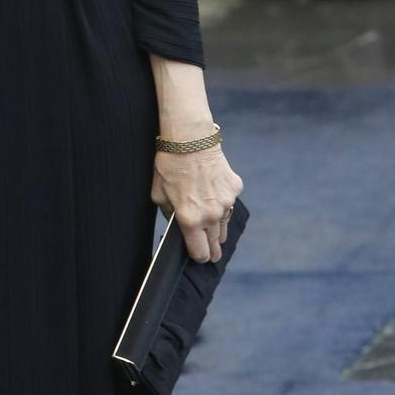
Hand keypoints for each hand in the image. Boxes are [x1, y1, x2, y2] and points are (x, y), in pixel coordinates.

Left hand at [151, 145, 244, 263]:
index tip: (198, 255)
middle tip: (210, 250)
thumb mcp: (159, 194)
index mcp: (190, 219)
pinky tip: (213, 192)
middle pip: (216, 244)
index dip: (198, 256)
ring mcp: (226, 202)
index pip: (200, 253)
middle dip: (211, 247)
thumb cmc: (170, 164)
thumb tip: (178, 226)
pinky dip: (223, 202)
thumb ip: (169, 215)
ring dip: (218, 226)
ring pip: (225, 225)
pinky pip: (230, 203)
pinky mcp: (234, 188)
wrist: (190, 138)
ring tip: (210, 222)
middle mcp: (211, 215)